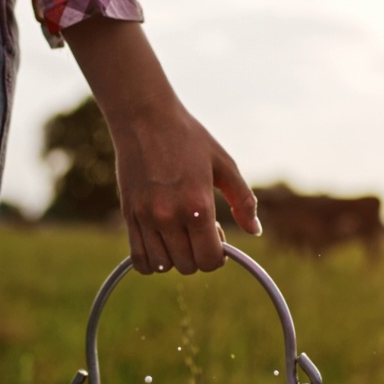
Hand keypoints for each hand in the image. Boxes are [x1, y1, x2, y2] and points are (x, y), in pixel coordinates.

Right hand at [62, 18, 260, 274]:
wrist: (144, 118)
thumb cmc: (188, 137)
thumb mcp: (224, 164)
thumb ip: (243, 200)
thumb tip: (254, 230)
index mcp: (198, 204)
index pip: (210, 259)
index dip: (219, 256)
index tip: (218, 239)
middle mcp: (169, 216)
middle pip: (188, 266)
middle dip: (199, 255)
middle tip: (199, 230)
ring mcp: (145, 217)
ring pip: (163, 265)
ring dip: (175, 258)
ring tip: (179, 233)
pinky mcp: (128, 215)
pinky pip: (138, 258)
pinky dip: (152, 261)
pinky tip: (160, 242)